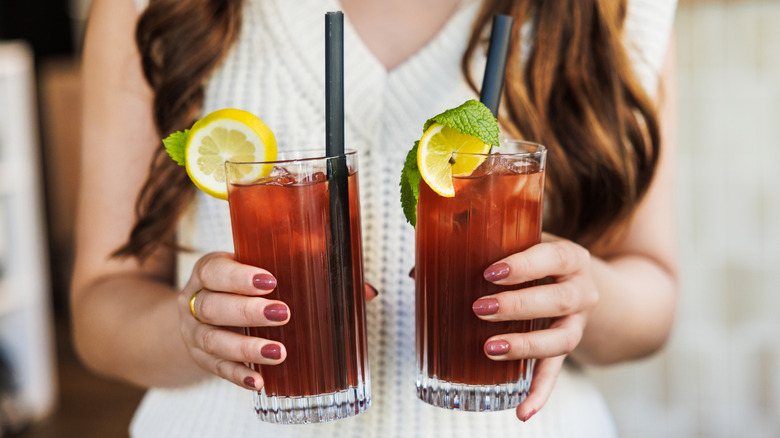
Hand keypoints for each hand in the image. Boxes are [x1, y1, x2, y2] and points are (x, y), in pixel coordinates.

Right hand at [178, 252, 379, 389]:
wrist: (202, 311)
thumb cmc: (243, 287)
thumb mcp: (262, 270)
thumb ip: (309, 274)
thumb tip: (366, 291)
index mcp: (210, 270)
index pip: (215, 270)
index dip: (239, 277)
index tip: (271, 281)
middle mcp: (195, 301)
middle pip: (214, 307)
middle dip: (248, 312)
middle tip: (283, 314)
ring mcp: (194, 332)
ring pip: (213, 341)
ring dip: (246, 348)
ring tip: (278, 352)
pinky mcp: (201, 359)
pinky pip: (216, 369)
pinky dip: (237, 375)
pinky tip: (258, 381)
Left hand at [473, 234, 598, 421]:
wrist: (576, 283)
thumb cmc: (537, 262)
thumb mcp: (519, 248)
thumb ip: (478, 252)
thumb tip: (417, 272)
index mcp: (570, 259)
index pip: (555, 257)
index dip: (525, 265)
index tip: (490, 273)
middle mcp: (581, 291)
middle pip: (558, 301)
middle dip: (518, 306)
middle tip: (479, 308)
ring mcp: (576, 324)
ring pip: (561, 340)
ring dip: (525, 346)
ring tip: (490, 348)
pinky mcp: (567, 350)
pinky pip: (555, 374)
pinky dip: (539, 393)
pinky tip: (521, 411)